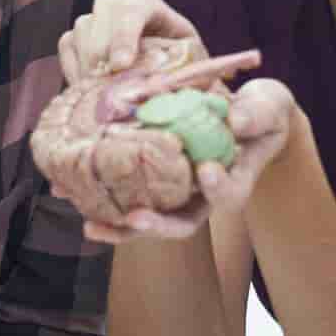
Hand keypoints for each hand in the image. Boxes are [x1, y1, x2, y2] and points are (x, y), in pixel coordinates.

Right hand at [57, 0, 201, 83]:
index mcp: (150, 3)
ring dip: (89, 65)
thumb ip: (178, 66)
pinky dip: (73, 69)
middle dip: (104, 53)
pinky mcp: (77, 35)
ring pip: (82, 29)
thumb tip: (159, 84)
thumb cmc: (180, 63)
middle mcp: (119, 2)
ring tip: (101, 93)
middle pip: (103, 13)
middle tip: (106, 87)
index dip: (125, 35)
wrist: (163, 70)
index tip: (120, 65)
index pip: (135, 8)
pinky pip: (66, 45)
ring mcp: (95, 17)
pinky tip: (87, 89)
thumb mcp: (188, 62)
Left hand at [83, 77, 299, 243]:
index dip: (217, 188)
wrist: (250, 115)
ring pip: (150, 219)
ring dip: (120, 227)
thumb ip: (255, 114)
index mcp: (234, 180)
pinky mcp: (154, 181)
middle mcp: (203, 195)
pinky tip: (67, 190)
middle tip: (135, 219)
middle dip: (156, 226)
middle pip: (181, 223)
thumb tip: (236, 121)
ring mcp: (177, 192)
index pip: (227, 195)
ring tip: (90, 226)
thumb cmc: (262, 112)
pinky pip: (127, 194)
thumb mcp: (267, 108)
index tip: (206, 169)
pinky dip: (99, 198)